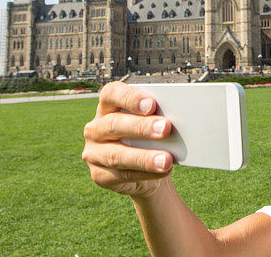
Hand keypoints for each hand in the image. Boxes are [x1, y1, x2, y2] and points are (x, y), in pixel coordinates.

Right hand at [82, 81, 173, 198]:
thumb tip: (176, 118)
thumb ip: (157, 117)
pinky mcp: (99, 175)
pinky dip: (145, 173)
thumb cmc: (149, 138)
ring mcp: (93, 153)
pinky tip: (163, 170)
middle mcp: (95, 128)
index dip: (130, 98)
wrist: (145, 170)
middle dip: (141, 127)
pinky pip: (122, 175)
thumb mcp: (151, 123)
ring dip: (144, 157)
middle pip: (114, 124)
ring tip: (167, 159)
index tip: (151, 104)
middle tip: (166, 128)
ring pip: (117, 155)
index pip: (111, 94)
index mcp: (107, 107)